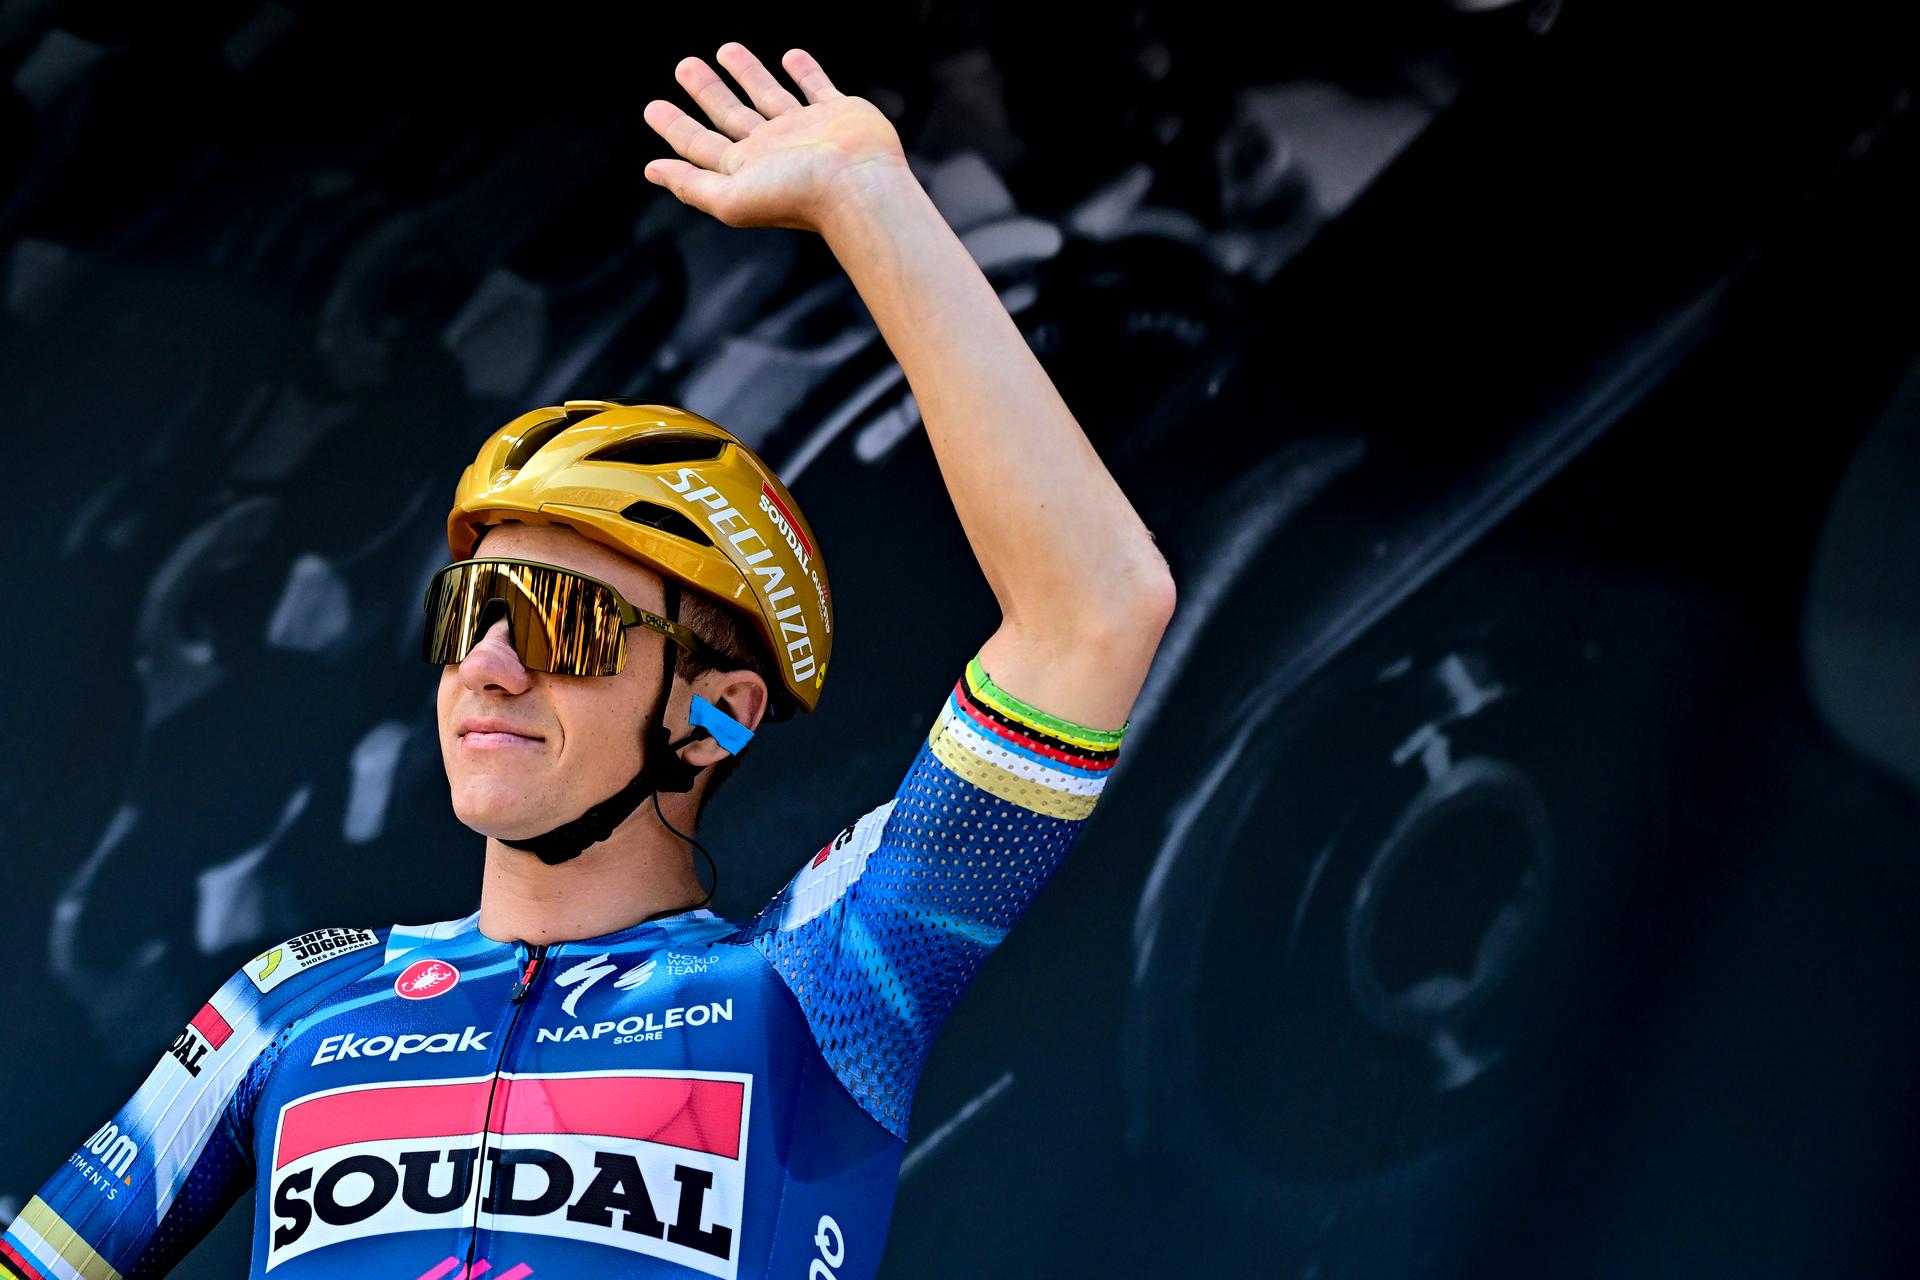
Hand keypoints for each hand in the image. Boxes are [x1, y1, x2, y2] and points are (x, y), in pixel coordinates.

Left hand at [642, 43, 908, 234]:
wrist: (857, 186)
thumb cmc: (796, 196)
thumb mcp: (730, 198)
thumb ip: (692, 184)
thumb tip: (652, 171)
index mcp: (746, 169)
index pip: (701, 145)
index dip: (675, 127)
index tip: (652, 107)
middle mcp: (773, 150)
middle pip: (730, 115)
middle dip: (706, 91)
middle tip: (685, 67)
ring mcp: (806, 130)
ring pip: (768, 95)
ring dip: (747, 73)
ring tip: (725, 49)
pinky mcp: (838, 113)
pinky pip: (817, 86)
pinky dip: (804, 72)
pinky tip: (791, 57)